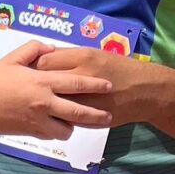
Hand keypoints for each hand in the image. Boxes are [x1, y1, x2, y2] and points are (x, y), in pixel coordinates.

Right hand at [0, 41, 112, 140]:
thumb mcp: (12, 58)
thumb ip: (34, 48)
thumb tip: (51, 49)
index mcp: (42, 82)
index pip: (76, 84)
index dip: (95, 85)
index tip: (108, 85)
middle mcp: (45, 103)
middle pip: (79, 112)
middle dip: (97, 115)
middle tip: (108, 115)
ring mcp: (39, 120)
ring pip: (67, 129)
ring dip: (74, 125)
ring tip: (77, 121)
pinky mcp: (32, 132)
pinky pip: (52, 135)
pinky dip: (57, 131)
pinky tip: (57, 125)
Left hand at [34, 47, 158, 124]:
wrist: (145, 90)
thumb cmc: (117, 67)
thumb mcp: (94, 54)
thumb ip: (69, 56)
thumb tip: (43, 57)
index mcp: (83, 57)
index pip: (45, 61)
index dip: (34, 67)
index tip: (29, 70)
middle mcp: (84, 77)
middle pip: (46, 82)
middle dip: (35, 86)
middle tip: (30, 88)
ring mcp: (88, 99)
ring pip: (55, 104)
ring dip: (46, 104)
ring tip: (39, 103)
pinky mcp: (92, 117)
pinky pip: (68, 119)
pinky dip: (59, 118)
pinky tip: (54, 115)